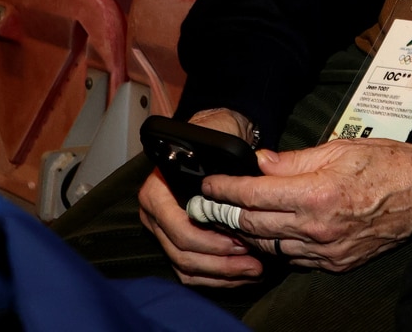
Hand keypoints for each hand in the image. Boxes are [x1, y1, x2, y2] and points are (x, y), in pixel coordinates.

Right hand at [138, 108, 262, 287]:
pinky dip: (214, 277)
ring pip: (186, 266)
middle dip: (220, 263)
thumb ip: (229, 155)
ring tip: (252, 270)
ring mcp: (163, 231)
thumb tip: (256, 167)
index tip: (240, 241)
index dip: (210, 240)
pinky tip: (240, 274)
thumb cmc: (217, 137)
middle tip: (252, 263)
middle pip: (182, 252)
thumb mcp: (221, 139)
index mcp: (157, 191)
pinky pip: (190, 270)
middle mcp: (155, 214)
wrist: (216, 134)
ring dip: (221, 274)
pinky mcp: (176, 243)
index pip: (179, 227)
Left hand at [202, 138, 411, 273]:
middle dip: (226, 214)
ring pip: (270, 246)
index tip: (209, 186)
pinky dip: (282, 245)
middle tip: (212, 205)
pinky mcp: (336, 263)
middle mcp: (316, 226)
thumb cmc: (385, 164)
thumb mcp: (338, 149)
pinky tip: (279, 231)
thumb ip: (293, 160)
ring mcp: (325, 250)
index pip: (252, 196)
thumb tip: (260, 163)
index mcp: (315, 193)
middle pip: (252, 226)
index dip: (224, 190)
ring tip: (243, 218)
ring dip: (252, 233)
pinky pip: (295, 258)